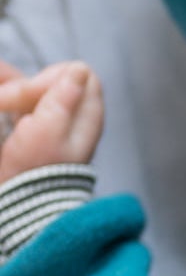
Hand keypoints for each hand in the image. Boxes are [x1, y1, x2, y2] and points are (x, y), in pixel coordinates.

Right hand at [0, 59, 104, 182]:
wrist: (22, 207)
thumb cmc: (37, 170)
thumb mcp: (50, 130)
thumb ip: (64, 97)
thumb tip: (81, 68)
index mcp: (86, 116)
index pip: (78, 73)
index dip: (50, 77)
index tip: (30, 97)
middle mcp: (71, 117)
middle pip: (49, 82)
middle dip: (22, 88)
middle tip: (3, 105)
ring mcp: (50, 124)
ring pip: (29, 92)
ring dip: (10, 94)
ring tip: (0, 107)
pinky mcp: (31, 132)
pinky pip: (17, 106)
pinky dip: (6, 101)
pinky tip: (1, 106)